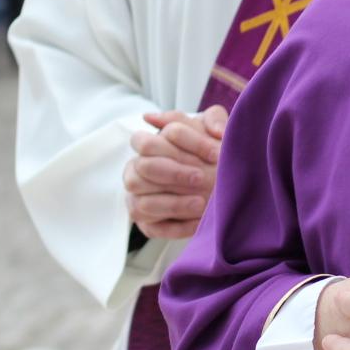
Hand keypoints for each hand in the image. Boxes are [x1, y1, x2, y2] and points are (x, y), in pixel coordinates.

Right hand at [122, 105, 227, 239]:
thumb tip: (214, 130)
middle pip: (143, 169)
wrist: (213, 181)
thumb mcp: (211, 131)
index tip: (215, 153)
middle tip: (202, 177)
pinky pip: (155, 229)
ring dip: (174, 203)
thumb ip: (215, 120)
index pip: (150, 140)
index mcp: (146, 145)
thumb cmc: (205, 151)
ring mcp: (137, 198)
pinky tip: (199, 223)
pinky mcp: (147, 224)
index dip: (185, 144)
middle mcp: (135, 171)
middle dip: (174, 173)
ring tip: (201, 203)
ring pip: (144, 202)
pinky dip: (177, 227)